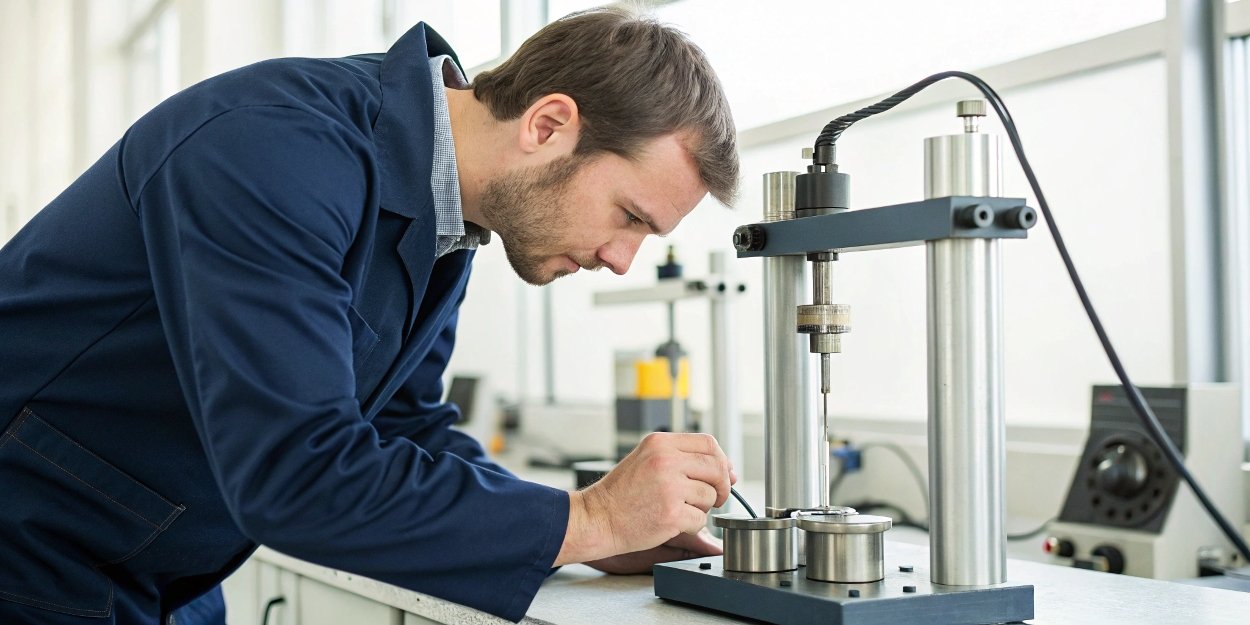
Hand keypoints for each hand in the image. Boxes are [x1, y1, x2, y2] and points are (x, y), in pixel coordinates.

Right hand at [554, 432, 735, 565]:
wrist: (597, 517)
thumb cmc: (622, 493)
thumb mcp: (647, 460)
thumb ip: (683, 459)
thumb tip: (729, 471)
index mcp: (660, 443)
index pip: (708, 443)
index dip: (722, 460)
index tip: (724, 475)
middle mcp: (665, 460)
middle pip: (716, 468)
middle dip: (722, 485)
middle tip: (715, 498)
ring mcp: (669, 487)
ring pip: (709, 496)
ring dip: (701, 507)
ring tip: (677, 508)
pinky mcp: (671, 514)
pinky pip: (700, 519)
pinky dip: (691, 525)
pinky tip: (671, 522)